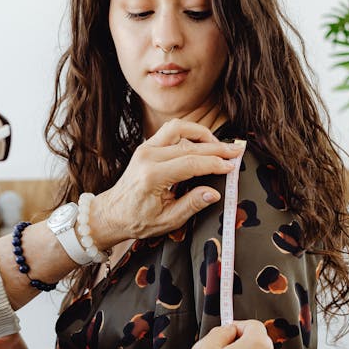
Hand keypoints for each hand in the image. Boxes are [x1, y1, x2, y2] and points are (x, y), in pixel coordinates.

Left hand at [90, 120, 243, 247]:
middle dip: (216, 147)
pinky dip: (190, 133)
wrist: (112, 213)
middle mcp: (148, 157)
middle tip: (236, 151)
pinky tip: (203, 142)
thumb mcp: (167, 220)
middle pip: (189, 145)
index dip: (215, 164)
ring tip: (220, 145)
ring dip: (202, 134)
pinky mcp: (146, 146)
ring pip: (179, 128)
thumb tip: (214, 193)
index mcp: (153, 176)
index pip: (191, 163)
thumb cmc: (137, 220)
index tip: (232, 166)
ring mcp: (145, 148)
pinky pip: (171, 131)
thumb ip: (191, 205)